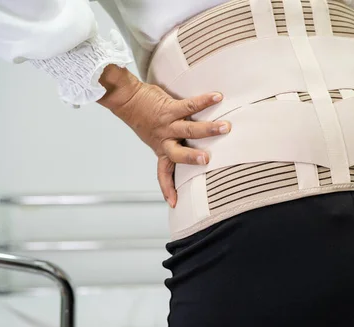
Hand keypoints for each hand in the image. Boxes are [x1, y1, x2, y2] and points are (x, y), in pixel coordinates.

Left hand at [98, 66, 229, 207]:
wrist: (127, 99)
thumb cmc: (145, 118)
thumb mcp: (155, 137)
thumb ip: (171, 145)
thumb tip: (195, 153)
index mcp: (161, 149)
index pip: (163, 173)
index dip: (167, 188)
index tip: (173, 203)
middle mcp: (165, 139)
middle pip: (179, 153)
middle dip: (193, 157)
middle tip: (207, 160)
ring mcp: (167, 124)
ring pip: (189, 129)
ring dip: (208, 129)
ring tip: (225, 127)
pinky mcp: (170, 107)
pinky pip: (189, 105)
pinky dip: (204, 101)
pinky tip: (217, 97)